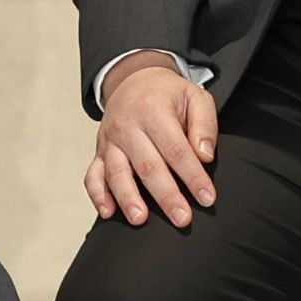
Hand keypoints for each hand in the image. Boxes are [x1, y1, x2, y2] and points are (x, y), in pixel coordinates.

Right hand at [86, 54, 220, 226]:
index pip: (176, 149)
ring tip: (141, 220)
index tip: (208, 198)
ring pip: (117, 173)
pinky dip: (98, 195)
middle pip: (148, 166)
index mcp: (154, 111)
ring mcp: (110, 140)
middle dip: (166, 195)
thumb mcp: (195, 97)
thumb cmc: (169, 95)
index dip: (192, 176)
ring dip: (128, 198)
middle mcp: (127, 126)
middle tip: (182, 219)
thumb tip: (205, 156)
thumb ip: (205, 124)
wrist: (134, 80)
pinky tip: (108, 212)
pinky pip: (93, 175)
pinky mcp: (99, 152)